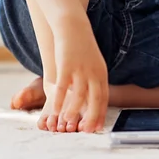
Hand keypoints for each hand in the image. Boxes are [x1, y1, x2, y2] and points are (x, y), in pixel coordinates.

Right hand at [53, 15, 107, 131]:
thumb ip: (94, 79)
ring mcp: (80, 69)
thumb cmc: (81, 47)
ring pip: (78, 96)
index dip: (99, 114)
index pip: (103, 98)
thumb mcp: (93, 63)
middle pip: (95, 99)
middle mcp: (93, 72)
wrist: (73, 27)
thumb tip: (92, 97)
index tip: (95, 128)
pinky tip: (55, 110)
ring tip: (67, 124)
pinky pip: (63, 87)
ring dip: (73, 112)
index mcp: (101, 73)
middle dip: (90, 117)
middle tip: (84, 131)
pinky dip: (59, 100)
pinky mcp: (66, 65)